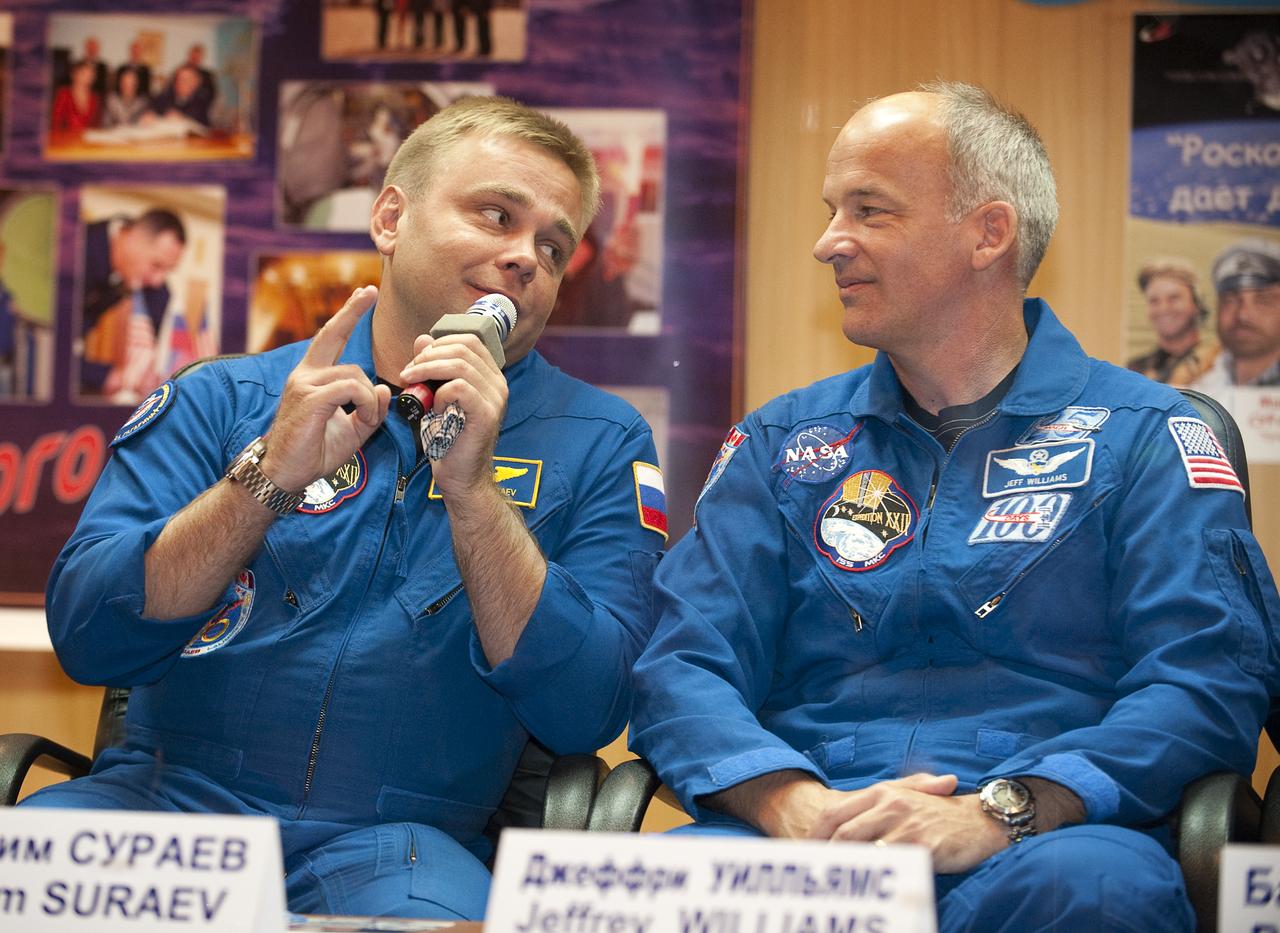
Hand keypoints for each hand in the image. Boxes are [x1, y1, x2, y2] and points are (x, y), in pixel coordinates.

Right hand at [259, 285, 390, 491]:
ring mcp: (304, 384)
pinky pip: (350, 388)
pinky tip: (365, 418)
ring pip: (354, 374)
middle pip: (334, 337)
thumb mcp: (352, 429)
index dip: (346, 315)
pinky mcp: (309, 398)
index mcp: (312, 378)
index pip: (330, 338)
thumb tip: (382, 388)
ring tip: (368, 419)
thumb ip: (369, 409)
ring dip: (370, 398)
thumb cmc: (314, 452)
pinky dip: (365, 403)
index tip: (363, 294)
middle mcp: (304, 375)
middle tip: (370, 291)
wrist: (286, 474)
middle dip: (352, 312)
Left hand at [398, 331, 507, 498]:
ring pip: (460, 365)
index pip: (470, 340)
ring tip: (410, 382)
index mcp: (490, 376)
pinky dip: (440, 393)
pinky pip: (459, 388)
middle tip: (408, 371)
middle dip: (429, 355)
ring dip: (427, 370)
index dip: (440, 342)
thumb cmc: (449, 438)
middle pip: (464, 348)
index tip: (417, 359)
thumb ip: (433, 367)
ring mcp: (496, 399)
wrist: (461, 476)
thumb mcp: (437, 396)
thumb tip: (423, 339)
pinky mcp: (486, 414)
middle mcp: (498, 384)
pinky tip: (433, 407)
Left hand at [805, 773, 1006, 873]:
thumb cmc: (942, 815)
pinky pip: (892, 865)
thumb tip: (841, 832)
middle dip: (824, 857)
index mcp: (881, 793)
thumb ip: (878, 809)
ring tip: (833, 890)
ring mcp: (905, 824)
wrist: (983, 820)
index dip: (814, 836)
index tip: (802, 856)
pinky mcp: (922, 845)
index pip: (834, 813)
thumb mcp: (909, 800)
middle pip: (843, 833)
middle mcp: (890, 805)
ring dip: (846, 872)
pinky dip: (877, 880)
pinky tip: (869, 895)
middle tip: (812, 879)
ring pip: (862, 850)